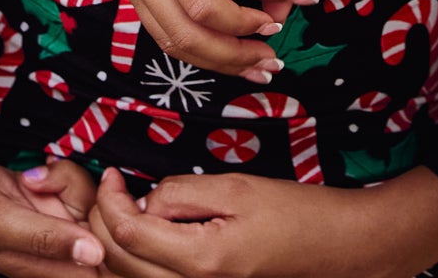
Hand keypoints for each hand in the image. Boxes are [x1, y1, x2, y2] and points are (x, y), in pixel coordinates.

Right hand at [0, 0, 283, 78]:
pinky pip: (155, 22)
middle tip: (270, 63)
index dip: (239, 23)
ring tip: (250, 64)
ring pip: (166, 38)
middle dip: (230, 57)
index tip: (272, 22)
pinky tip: (214, 40)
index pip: (201, 3)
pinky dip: (188, 40)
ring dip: (210, 58)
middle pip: (184, 36)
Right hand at [0, 121, 102, 276]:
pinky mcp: (29, 194)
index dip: (109, 237)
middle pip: (96, 228)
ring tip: (39, 177)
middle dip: (90, 200)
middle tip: (61, 186)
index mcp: (36, 266)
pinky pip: (61, 183)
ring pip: (81, 201)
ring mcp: (37, 219)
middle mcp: (42, 246)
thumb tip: (94, 255)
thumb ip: (44, 239)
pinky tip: (35, 171)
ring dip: (70, 181)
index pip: (96, 264)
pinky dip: (56, 173)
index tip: (107, 208)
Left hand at [90, 165, 437, 277]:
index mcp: (202, 262)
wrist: (335, 247)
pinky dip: (137, 263)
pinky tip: (143, 234)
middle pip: (121, 264)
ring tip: (120, 208)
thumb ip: (184, 193)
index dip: (110, 202)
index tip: (111, 174)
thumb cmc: (294, 213)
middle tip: (109, 188)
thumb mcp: (237, 188)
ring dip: (115, 246)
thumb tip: (145, 199)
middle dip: (103, 223)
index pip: (129, 235)